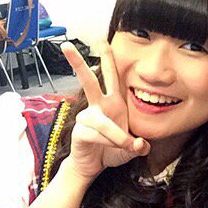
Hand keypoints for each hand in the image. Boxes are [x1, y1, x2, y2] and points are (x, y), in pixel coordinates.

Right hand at [61, 42, 149, 185]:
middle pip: (88, 80)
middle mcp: (98, 106)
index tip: (103, 40)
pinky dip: (109, 142)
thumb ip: (139, 146)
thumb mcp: (131, 148)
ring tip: (125, 145)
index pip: (112, 76)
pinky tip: (111, 148)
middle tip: (66, 45)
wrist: (92, 166)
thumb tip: (141, 145)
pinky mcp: (79, 131)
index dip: (108, 58)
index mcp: (113, 102)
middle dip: (78, 62)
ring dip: (117, 136)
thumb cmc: (111, 150)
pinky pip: (97, 134)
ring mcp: (86, 117)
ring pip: (103, 122)